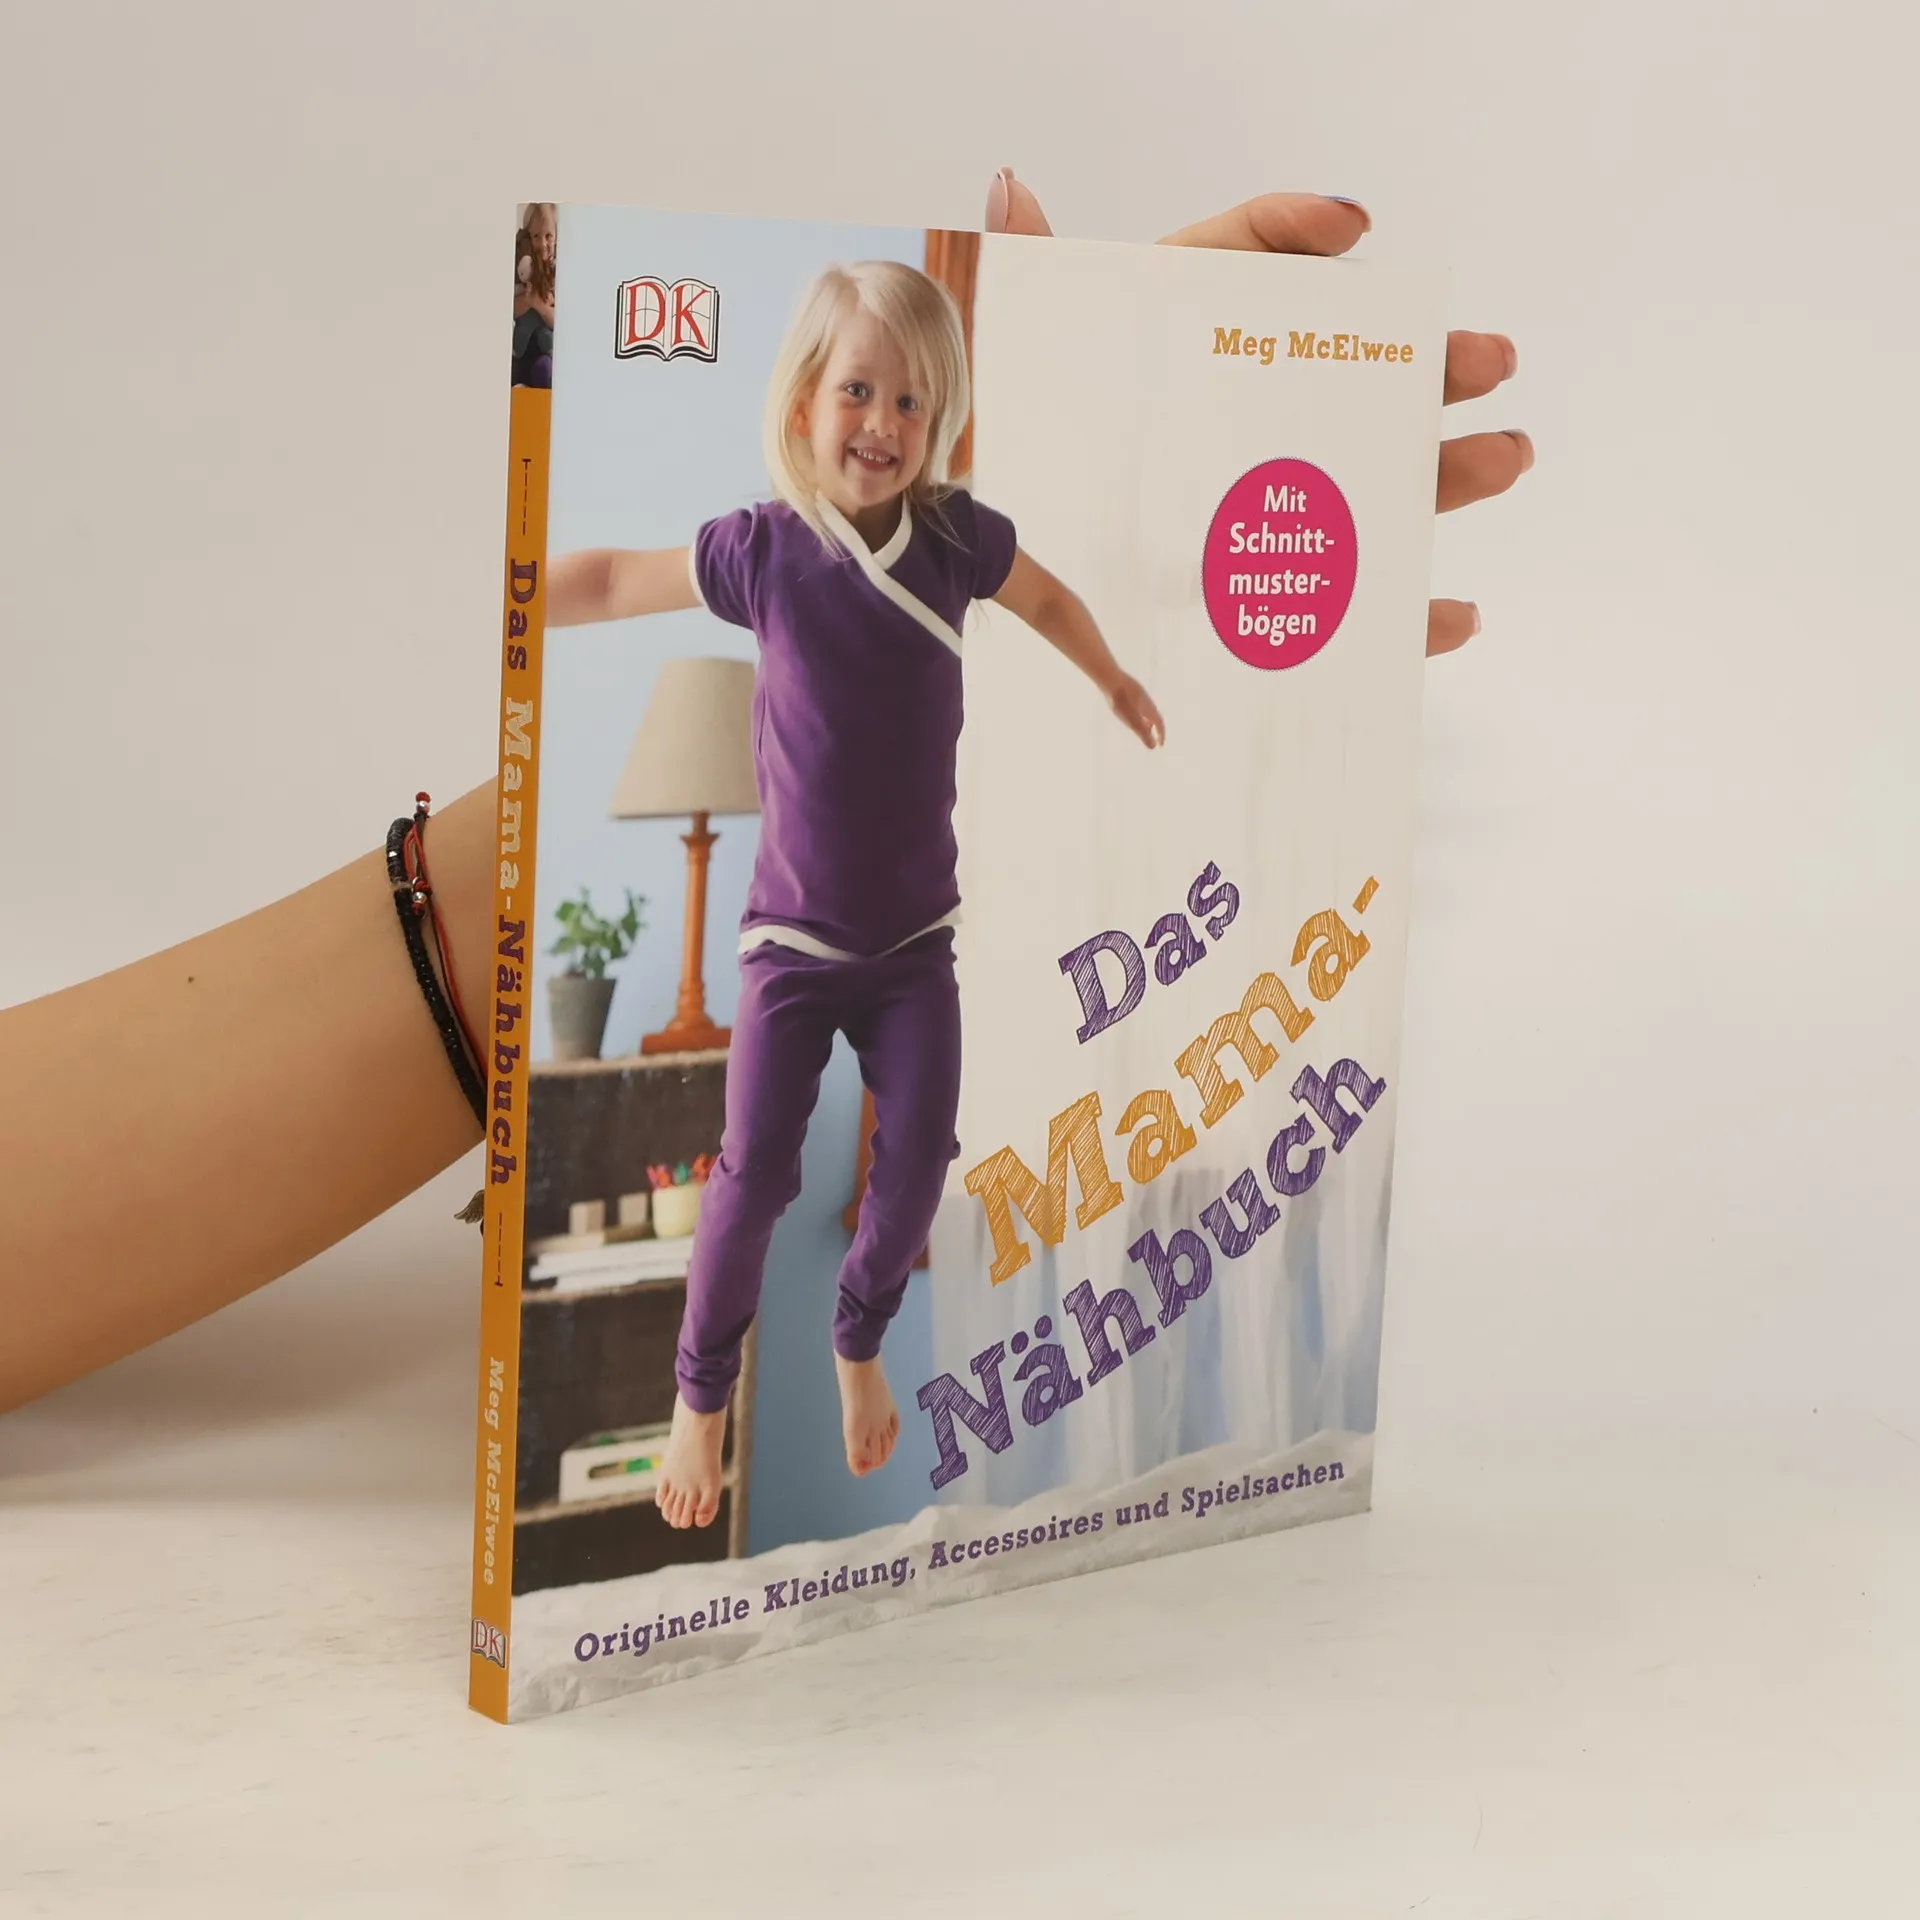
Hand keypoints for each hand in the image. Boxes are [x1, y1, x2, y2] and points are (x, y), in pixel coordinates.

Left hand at [986, 173, 1529, 658]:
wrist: (1032, 543)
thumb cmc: (1047, 442)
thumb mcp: (1034, 362)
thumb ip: (1034, 278)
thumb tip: (1012, 191)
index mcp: (1197, 334)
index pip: (1246, 262)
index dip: (1299, 234)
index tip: (1352, 226)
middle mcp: (1257, 411)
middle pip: (1352, 381)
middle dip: (1430, 369)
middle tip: (1486, 359)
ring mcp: (1278, 498)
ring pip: (1375, 487)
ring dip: (1447, 477)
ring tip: (1505, 457)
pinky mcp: (1280, 584)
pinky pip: (1351, 606)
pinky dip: (1406, 618)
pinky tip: (1452, 616)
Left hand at [1109, 674, 1165, 748]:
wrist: (1110, 677)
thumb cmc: (1120, 700)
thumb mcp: (1131, 719)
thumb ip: (1142, 732)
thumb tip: (1153, 746)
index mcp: (1148, 707)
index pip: (1159, 723)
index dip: (1161, 734)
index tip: (1160, 745)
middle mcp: (1146, 700)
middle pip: (1154, 716)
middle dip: (1155, 728)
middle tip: (1154, 737)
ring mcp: (1137, 693)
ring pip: (1145, 709)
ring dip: (1147, 720)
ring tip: (1143, 726)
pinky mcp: (1128, 688)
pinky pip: (1137, 703)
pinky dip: (1138, 712)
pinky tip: (1130, 711)